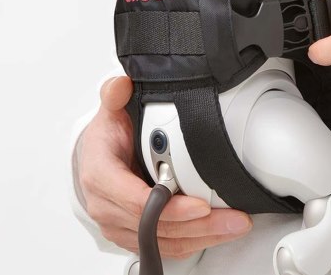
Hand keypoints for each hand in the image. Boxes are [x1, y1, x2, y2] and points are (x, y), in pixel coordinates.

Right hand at [76, 76, 252, 258]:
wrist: (97, 158)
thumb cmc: (106, 139)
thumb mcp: (110, 112)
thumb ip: (115, 96)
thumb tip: (121, 84)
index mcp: (101, 177)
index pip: (136, 201)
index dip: (169, 208)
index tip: (200, 205)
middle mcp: (108, 207)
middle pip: (156, 227)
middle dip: (199, 226)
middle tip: (232, 219)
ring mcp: (120, 225)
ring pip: (164, 242)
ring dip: (202, 236)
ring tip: (234, 225)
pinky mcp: (133, 235)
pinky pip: (165, 247)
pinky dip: (194, 242)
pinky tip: (217, 233)